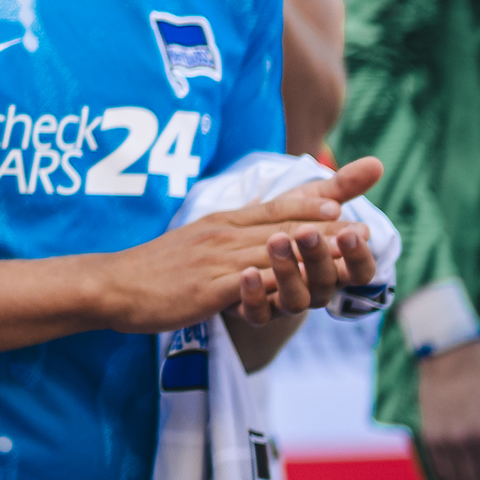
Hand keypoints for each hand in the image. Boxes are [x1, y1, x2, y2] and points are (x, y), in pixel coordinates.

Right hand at [104, 155, 381, 331]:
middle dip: (327, 222)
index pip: (275, 205)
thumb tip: (257, 216)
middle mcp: (223, 235)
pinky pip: (248, 283)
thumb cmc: (155, 268)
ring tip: (348, 247)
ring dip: (313, 249)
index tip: (347, 190)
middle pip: (283, 225)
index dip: (313, 196)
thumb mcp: (195, 239)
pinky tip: (300, 282)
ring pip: (273, 251)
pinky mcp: (208, 289)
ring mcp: (216, 261)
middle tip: (365, 223)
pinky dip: (277, 279)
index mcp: (223, 222)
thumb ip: (229, 231)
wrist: (113, 285)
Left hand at [224, 155, 384, 324]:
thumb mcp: (312, 203)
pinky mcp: (255, 311)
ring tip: (274, 241)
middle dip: (318, 256)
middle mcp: (315, 289)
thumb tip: (377, 162)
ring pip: (296, 300)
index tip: (353, 231)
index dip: (358, 255)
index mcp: (336, 267)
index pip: (360, 271)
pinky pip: (259, 313)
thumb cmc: (287, 225)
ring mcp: (286, 303)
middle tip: (306, 231)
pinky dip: (255, 295)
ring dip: (287, 272)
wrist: (241, 253)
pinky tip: (247, 272)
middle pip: (326, 282)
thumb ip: (342, 188)